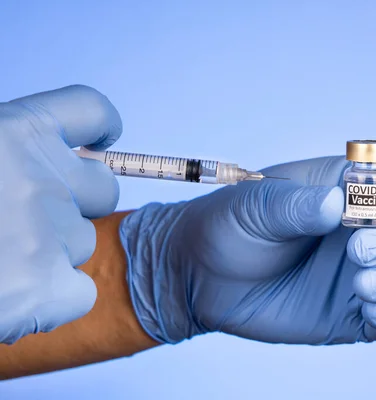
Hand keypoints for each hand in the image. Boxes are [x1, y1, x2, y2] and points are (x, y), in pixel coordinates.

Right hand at [0, 85, 121, 343]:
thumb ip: (5, 160)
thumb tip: (57, 166)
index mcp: (9, 130)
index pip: (90, 111)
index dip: (102, 128)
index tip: (102, 142)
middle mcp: (40, 175)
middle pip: (100, 188)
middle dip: (74, 204)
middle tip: (21, 223)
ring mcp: (47, 232)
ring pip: (80, 243)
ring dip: (47, 255)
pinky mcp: (43, 288)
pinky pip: (79, 294)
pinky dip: (50, 302)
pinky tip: (7, 300)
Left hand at [121, 155, 375, 344]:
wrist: (198, 277)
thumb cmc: (226, 227)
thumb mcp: (253, 205)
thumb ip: (295, 204)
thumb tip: (336, 203)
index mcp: (342, 190)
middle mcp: (359, 229)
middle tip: (358, 249)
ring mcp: (359, 273)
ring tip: (362, 284)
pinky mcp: (352, 313)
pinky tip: (371, 312)